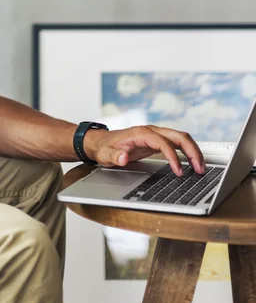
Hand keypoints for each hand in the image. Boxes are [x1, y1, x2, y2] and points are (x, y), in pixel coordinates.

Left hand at [83, 125, 205, 176]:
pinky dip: (187, 152)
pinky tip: (192, 163)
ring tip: (201, 168)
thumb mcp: (105, 154)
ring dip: (193, 151)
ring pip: (181, 138)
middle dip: (192, 151)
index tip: (179, 171)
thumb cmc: (104, 148)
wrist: (101, 142)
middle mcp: (151, 131)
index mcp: (140, 133)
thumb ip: (114, 156)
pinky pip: (177, 144)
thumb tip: (123, 157)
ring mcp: (155, 135)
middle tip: (200, 169)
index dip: (173, 157)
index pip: (163, 143)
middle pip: (178, 136)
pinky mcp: (157, 141)